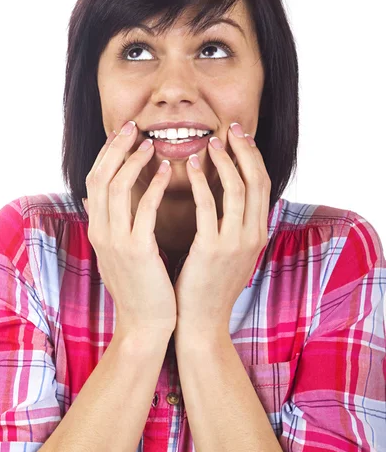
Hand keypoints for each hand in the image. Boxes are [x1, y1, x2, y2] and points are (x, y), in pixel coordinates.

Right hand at [83, 121, 176, 339]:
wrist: (145, 325)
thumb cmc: (140, 286)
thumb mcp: (118, 251)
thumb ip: (110, 222)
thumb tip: (98, 197)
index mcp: (97, 229)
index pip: (95, 180)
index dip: (107, 154)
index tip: (123, 133)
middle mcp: (101, 231)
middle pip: (100, 176)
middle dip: (115, 148)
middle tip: (132, 126)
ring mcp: (116, 241)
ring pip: (117, 187)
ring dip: (134, 160)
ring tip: (151, 143)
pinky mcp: (137, 250)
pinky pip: (143, 209)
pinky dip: (153, 185)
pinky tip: (166, 170)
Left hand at [173, 123, 271, 338]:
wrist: (201, 323)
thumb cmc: (208, 285)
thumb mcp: (230, 252)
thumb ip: (231, 224)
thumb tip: (224, 195)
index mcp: (257, 234)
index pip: (262, 184)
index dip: (253, 157)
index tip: (240, 136)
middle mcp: (253, 235)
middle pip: (257, 180)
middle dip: (245, 150)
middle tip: (231, 128)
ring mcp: (236, 243)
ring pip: (238, 188)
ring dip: (224, 160)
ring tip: (209, 142)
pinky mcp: (213, 249)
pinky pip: (208, 205)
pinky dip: (202, 181)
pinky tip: (190, 165)